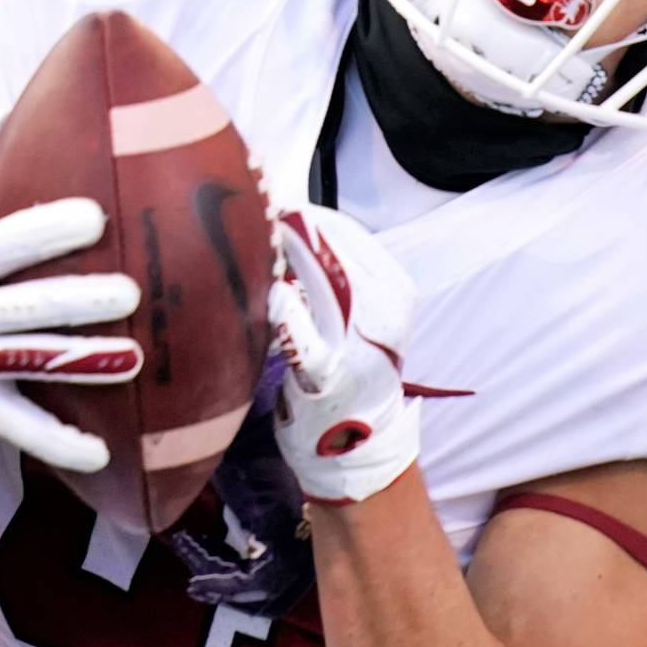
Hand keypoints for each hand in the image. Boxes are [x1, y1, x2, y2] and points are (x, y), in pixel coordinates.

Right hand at [0, 128, 142, 471]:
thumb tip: (6, 114)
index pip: (0, 242)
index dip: (44, 230)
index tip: (93, 216)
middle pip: (24, 307)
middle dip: (77, 300)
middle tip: (131, 291)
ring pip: (30, 365)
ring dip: (83, 364)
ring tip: (134, 360)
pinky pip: (21, 428)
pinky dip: (59, 442)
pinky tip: (101, 452)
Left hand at [270, 204, 420, 503]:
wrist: (359, 447)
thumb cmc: (346, 369)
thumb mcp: (357, 315)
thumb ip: (331, 275)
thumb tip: (285, 222)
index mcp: (394, 289)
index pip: (345, 234)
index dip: (305, 215)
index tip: (269, 199)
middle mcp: (385, 311)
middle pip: (333, 253)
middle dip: (291, 229)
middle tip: (252, 209)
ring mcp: (360, 344)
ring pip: (324, 286)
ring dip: (288, 258)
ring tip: (254, 238)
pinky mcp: (330, 376)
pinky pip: (308, 340)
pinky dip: (288, 315)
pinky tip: (269, 295)